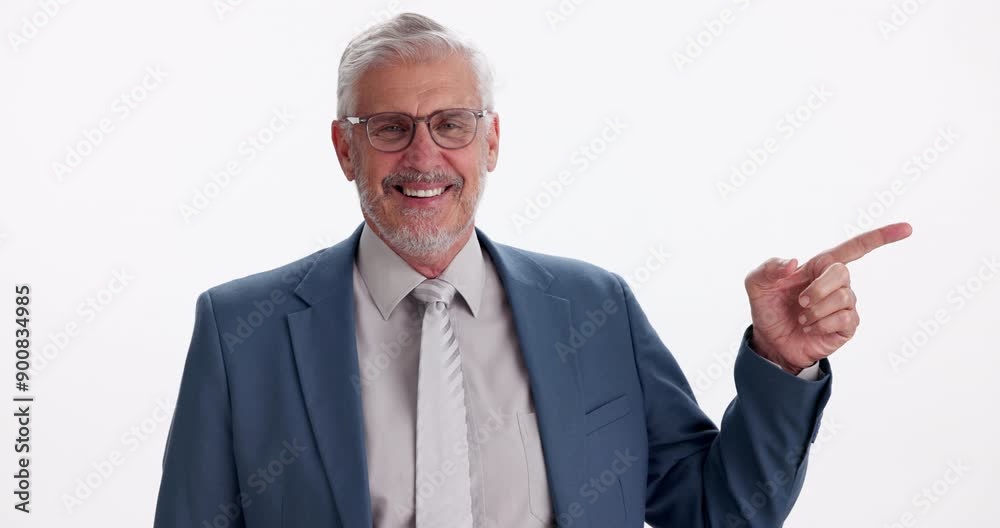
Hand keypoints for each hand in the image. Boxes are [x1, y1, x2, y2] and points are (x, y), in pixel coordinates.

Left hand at [744, 222, 912, 373]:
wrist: (770, 340)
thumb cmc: (767, 307)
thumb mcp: (756, 284)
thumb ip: (769, 268)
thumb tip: (793, 262)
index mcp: (820, 267)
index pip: (856, 247)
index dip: (881, 237)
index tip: (908, 229)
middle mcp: (837, 284)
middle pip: (843, 273)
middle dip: (819, 287)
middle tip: (800, 302)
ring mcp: (845, 305)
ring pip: (843, 298)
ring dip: (816, 310)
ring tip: (802, 318)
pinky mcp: (847, 326)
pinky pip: (844, 319)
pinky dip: (822, 323)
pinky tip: (811, 328)